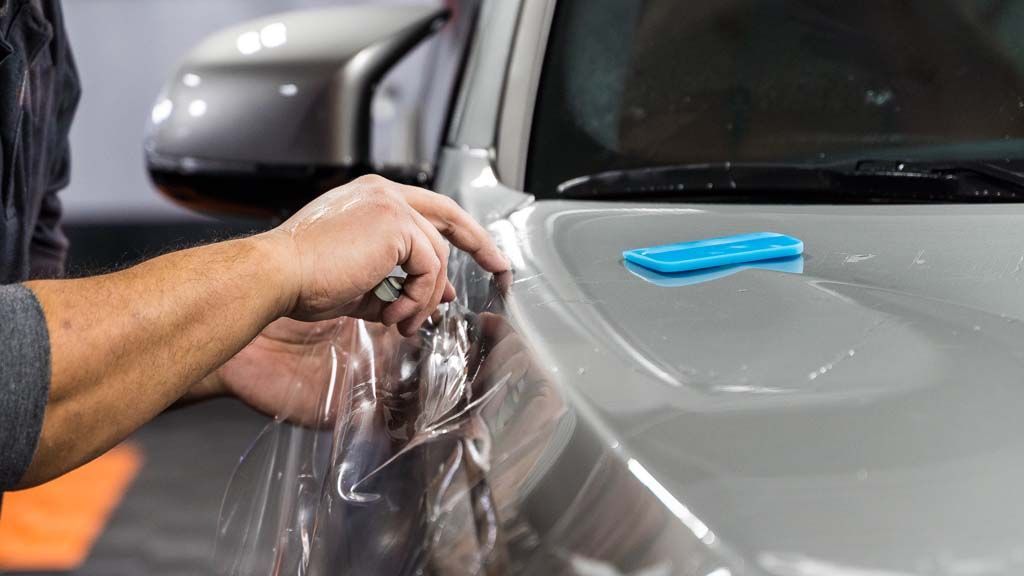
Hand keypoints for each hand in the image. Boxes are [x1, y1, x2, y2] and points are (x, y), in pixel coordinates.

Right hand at [264, 175, 509, 335]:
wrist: (277, 276)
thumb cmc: (302, 281)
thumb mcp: (361, 284)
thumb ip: (398, 285)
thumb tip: (437, 298)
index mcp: (370, 199)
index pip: (427, 209)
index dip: (457, 232)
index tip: (480, 254)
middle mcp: (383, 193)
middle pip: (448, 215)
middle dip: (478, 243)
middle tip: (499, 268)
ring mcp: (391, 205)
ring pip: (437, 256)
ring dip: (426, 298)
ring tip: (403, 323)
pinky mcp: (396, 224)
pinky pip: (430, 269)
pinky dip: (419, 298)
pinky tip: (395, 316)